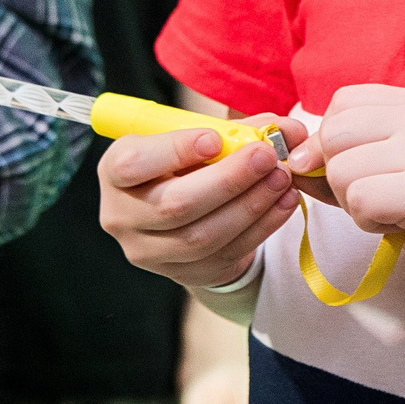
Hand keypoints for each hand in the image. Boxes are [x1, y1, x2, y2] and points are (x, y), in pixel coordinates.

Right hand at [98, 118, 307, 290]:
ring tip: (281, 178)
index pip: (133, 165)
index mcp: (115, 171)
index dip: (173, 152)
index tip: (214, 139)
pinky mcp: (183, 274)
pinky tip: (284, 202)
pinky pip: (226, 254)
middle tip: (266, 156)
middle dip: (227, 180)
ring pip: (203, 236)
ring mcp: (150, 252)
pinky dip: (262, 227)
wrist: (185, 215)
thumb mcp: (199, 138)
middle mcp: (122, 216)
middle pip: (174, 205)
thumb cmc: (187, 164)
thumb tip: (289, 129)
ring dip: (250, 205)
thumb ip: (239, 129)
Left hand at [312, 83, 404, 320]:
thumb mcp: (395, 177)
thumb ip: (345, 163)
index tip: (363, 176)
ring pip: (339, 169)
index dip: (334, 144)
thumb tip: (290, 160)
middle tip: (381, 202)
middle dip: (339, 177)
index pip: (341, 103)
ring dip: (355, 205)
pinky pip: (357, 200)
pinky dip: (369, 224)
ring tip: (398, 215)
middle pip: (333, 133)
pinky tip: (403, 229)